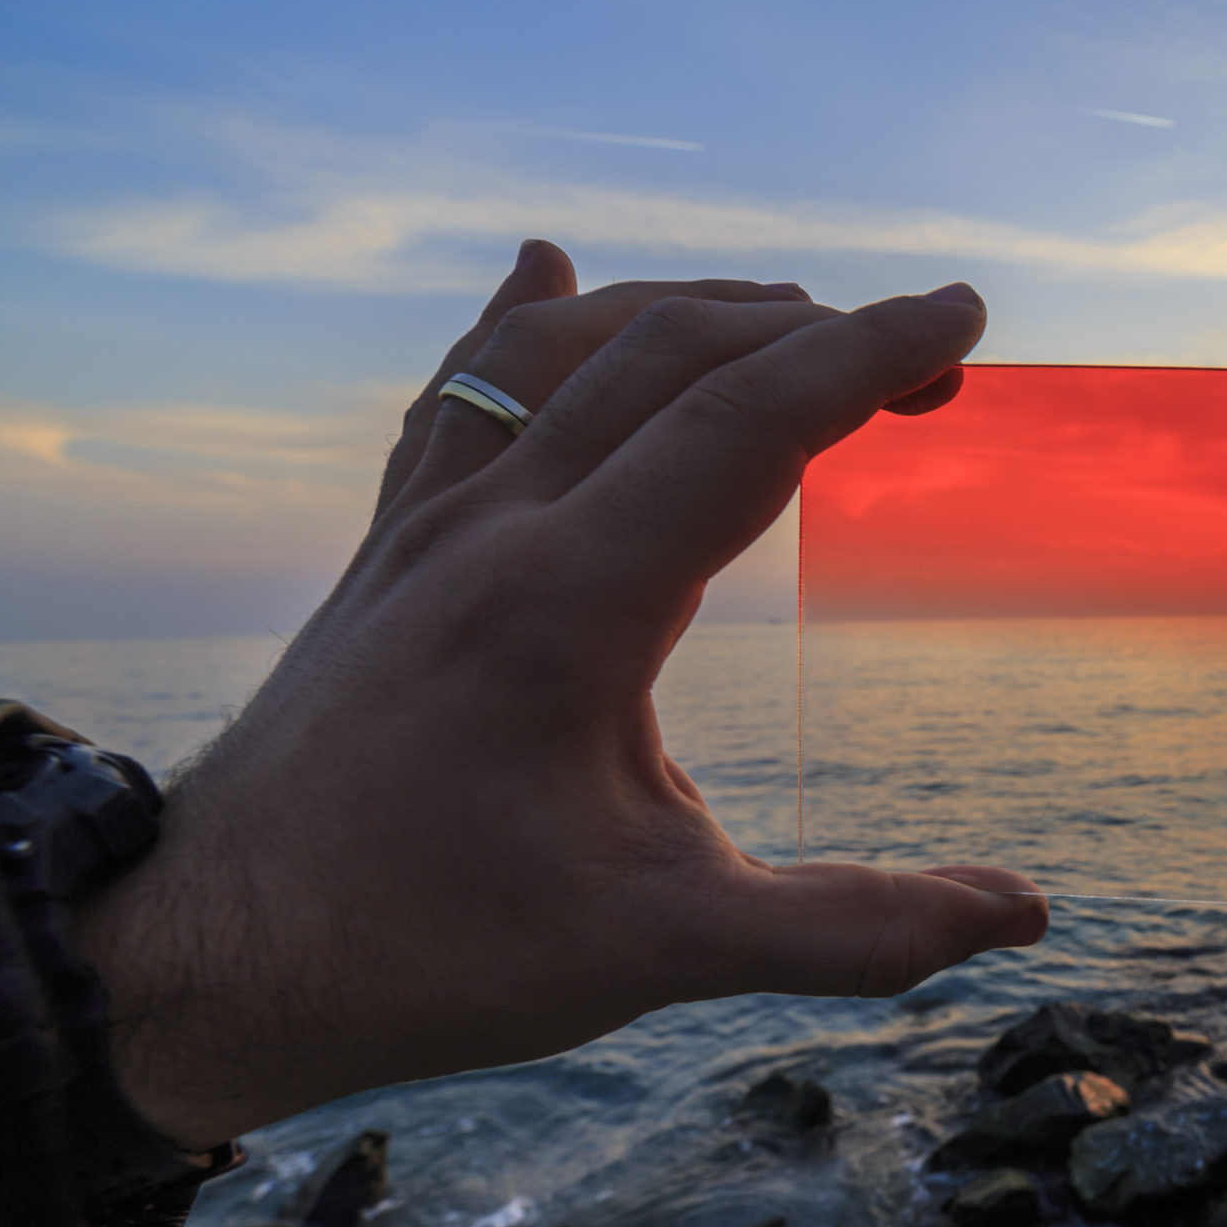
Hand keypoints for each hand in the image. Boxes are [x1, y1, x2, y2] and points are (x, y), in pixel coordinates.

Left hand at [79, 242, 1046, 1150]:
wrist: (206, 957)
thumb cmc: (428, 954)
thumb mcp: (661, 953)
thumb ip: (849, 930)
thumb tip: (1020, 913)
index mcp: (570, 603)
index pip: (745, 422)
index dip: (869, 357)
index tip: (961, 314)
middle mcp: (491, 531)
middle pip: (668, 355)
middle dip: (812, 330)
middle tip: (927, 356)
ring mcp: (423, 529)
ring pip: (564, 353)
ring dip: (691, 313)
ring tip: (791, 321)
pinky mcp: (386, 553)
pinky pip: (459, 393)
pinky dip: (525, 323)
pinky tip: (542, 270)